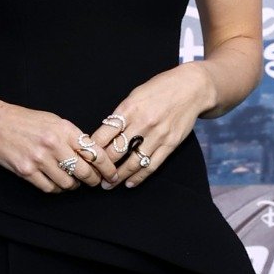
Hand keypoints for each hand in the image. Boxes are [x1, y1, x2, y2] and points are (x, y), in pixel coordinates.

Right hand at [0, 100, 117, 193]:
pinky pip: (50, 188)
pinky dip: (57, 188)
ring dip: (73, 185)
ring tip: (72, 180)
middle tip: (94, 181)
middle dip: (93, 180)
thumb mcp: (54, 121)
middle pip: (85, 172)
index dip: (108, 168)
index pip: (95, 153)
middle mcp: (53, 145)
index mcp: (64, 130)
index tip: (112, 175)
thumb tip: (93, 155)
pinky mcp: (26, 171)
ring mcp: (39, 160)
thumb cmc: (26, 121)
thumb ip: (73, 137)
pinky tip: (56, 182)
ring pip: (68, 183)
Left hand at [91, 65, 212, 188]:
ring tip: (107, 185)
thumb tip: (103, 133)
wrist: (191, 88)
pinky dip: (139, 176)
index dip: (91, 149)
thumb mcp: (134, 96)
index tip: (83, 158)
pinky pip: (152, 165)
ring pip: (133, 162)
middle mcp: (142, 124)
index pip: (103, 135)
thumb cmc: (158, 89)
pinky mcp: (171, 144)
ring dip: (118, 176)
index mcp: (128, 110)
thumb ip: (120, 115)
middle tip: (91, 175)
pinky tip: (129, 183)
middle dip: (101, 166)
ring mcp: (158, 135)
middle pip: (116, 151)